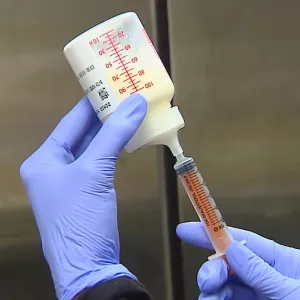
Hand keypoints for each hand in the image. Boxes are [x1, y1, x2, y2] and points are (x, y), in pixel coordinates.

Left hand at [20, 94, 146, 299]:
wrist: (89, 264)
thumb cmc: (81, 216)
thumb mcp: (95, 171)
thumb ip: (114, 134)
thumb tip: (136, 102)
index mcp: (44, 159)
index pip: (69, 122)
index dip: (90, 103)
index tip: (109, 84)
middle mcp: (53, 167)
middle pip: (80, 133)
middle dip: (103, 116)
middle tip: (124, 95)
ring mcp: (70, 180)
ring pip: (92, 147)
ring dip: (110, 131)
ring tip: (130, 111)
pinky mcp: (86, 190)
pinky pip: (100, 162)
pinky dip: (113, 149)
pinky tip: (126, 136)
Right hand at [177, 222, 299, 298]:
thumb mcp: (292, 291)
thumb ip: (261, 271)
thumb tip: (232, 248)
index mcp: (280, 262)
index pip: (240, 239)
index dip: (211, 231)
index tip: (185, 230)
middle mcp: (265, 277)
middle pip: (229, 265)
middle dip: (212, 270)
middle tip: (207, 281)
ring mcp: (258, 296)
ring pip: (224, 287)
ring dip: (212, 291)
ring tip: (211, 299)